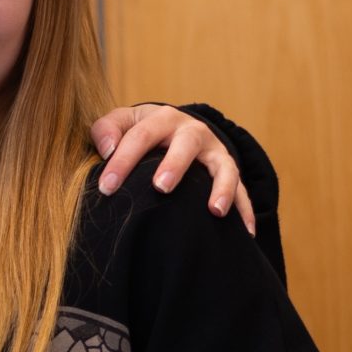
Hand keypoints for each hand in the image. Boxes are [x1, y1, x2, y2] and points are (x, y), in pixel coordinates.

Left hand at [90, 104, 255, 234]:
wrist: (171, 128)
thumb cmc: (137, 131)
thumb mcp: (119, 123)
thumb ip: (105, 130)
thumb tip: (106, 150)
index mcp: (161, 118)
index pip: (139, 137)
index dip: (122, 162)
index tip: (106, 187)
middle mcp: (192, 131)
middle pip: (186, 144)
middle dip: (175, 165)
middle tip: (161, 188)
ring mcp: (214, 150)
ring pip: (223, 166)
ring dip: (221, 187)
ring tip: (214, 211)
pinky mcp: (227, 169)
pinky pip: (242, 189)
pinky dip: (245, 209)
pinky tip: (245, 232)